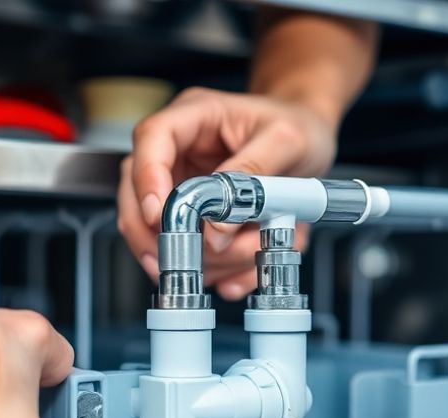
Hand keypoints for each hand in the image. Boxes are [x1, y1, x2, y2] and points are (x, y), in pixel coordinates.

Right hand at [117, 87, 335, 300]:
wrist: (311, 143)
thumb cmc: (298, 129)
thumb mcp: (288, 142)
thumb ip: (251, 178)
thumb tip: (217, 228)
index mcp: (196, 116)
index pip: (151, 138)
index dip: (147, 179)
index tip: (158, 214)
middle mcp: (180, 151)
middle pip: (137, 193)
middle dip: (162, 235)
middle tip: (195, 257)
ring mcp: (182, 186)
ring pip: (159, 233)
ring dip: (200, 258)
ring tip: (248, 253)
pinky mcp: (194, 218)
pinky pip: (189, 252)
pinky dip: (216, 270)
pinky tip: (244, 267)